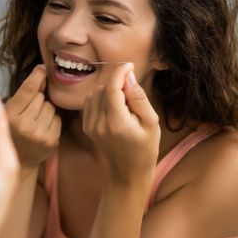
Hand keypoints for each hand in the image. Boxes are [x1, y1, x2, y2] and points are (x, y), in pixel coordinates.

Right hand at [5, 65, 60, 167]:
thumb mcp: (9, 110)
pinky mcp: (51, 140)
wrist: (20, 159)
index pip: (28, 90)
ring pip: (50, 107)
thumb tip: (42, 73)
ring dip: (45, 110)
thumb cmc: (13, 130)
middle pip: (40, 97)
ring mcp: (39, 134)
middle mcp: (24, 125)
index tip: (42, 68)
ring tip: (35, 121)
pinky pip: (58, 118)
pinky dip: (52, 120)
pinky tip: (42, 128)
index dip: (37, 76)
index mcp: (10, 116)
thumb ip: (23, 93)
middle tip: (28, 112)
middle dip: (37, 100)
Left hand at [82, 63, 159, 183]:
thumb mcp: (151, 122)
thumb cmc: (145, 147)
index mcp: (116, 123)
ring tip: (123, 104)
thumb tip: (128, 76)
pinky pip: (90, 102)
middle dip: (117, 84)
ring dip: (109, 91)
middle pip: (103, 88)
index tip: (130, 65)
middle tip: (132, 96)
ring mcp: (90, 125)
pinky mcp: (86, 126)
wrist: (127, 172)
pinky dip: (101, 99)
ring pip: (95, 93)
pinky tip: (113, 109)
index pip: (112, 88)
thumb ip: (138, 98)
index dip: (120, 72)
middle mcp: (99, 123)